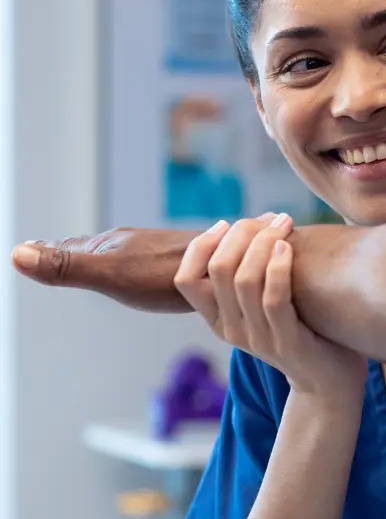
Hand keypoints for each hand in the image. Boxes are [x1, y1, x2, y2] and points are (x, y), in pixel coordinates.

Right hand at [11, 227, 202, 311]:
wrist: (230, 266)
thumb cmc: (168, 273)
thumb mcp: (111, 274)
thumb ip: (67, 267)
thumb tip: (16, 253)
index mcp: (111, 246)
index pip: (71, 247)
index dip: (50, 249)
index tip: (27, 248)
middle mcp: (134, 244)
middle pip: (95, 246)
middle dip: (73, 248)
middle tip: (50, 248)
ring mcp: (159, 251)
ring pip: (125, 251)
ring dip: (106, 252)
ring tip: (94, 255)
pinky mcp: (186, 261)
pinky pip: (153, 260)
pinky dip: (138, 261)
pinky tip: (150, 268)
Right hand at [175, 215, 367, 398]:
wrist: (329, 383)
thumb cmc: (304, 332)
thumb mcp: (266, 306)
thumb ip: (252, 278)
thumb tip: (253, 225)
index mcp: (219, 320)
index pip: (185, 279)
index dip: (201, 246)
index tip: (226, 224)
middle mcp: (231, 330)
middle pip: (217, 270)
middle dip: (241, 233)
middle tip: (269, 218)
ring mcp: (257, 338)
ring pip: (243, 280)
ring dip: (264, 242)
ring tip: (284, 223)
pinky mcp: (286, 342)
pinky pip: (273, 298)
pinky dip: (278, 268)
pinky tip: (288, 247)